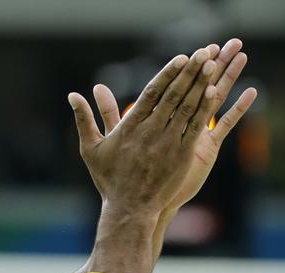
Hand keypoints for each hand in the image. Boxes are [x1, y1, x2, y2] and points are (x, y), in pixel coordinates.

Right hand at [69, 47, 218, 216]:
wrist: (129, 208)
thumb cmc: (109, 179)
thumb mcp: (90, 148)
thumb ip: (84, 119)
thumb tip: (72, 96)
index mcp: (129, 128)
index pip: (151, 93)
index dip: (167, 74)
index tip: (180, 58)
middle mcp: (150, 132)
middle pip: (173, 95)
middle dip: (188, 72)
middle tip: (201, 52)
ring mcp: (167, 143)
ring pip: (186, 108)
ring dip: (200, 85)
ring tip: (211, 65)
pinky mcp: (181, 155)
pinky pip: (195, 127)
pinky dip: (203, 109)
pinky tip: (212, 92)